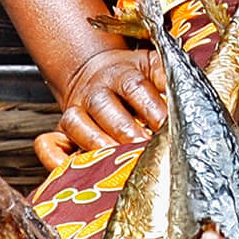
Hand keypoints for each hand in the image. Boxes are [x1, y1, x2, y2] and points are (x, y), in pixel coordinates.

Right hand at [35, 47, 167, 170]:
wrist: (96, 71)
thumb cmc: (134, 78)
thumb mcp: (153, 67)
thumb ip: (168, 77)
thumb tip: (189, 91)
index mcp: (123, 74)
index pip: (135, 86)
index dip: (151, 106)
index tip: (168, 124)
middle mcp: (96, 91)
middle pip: (105, 106)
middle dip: (125, 129)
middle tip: (143, 147)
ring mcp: (76, 111)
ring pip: (76, 123)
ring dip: (96, 143)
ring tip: (115, 162)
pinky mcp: (61, 132)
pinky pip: (49, 144)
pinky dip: (54, 158)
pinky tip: (69, 171)